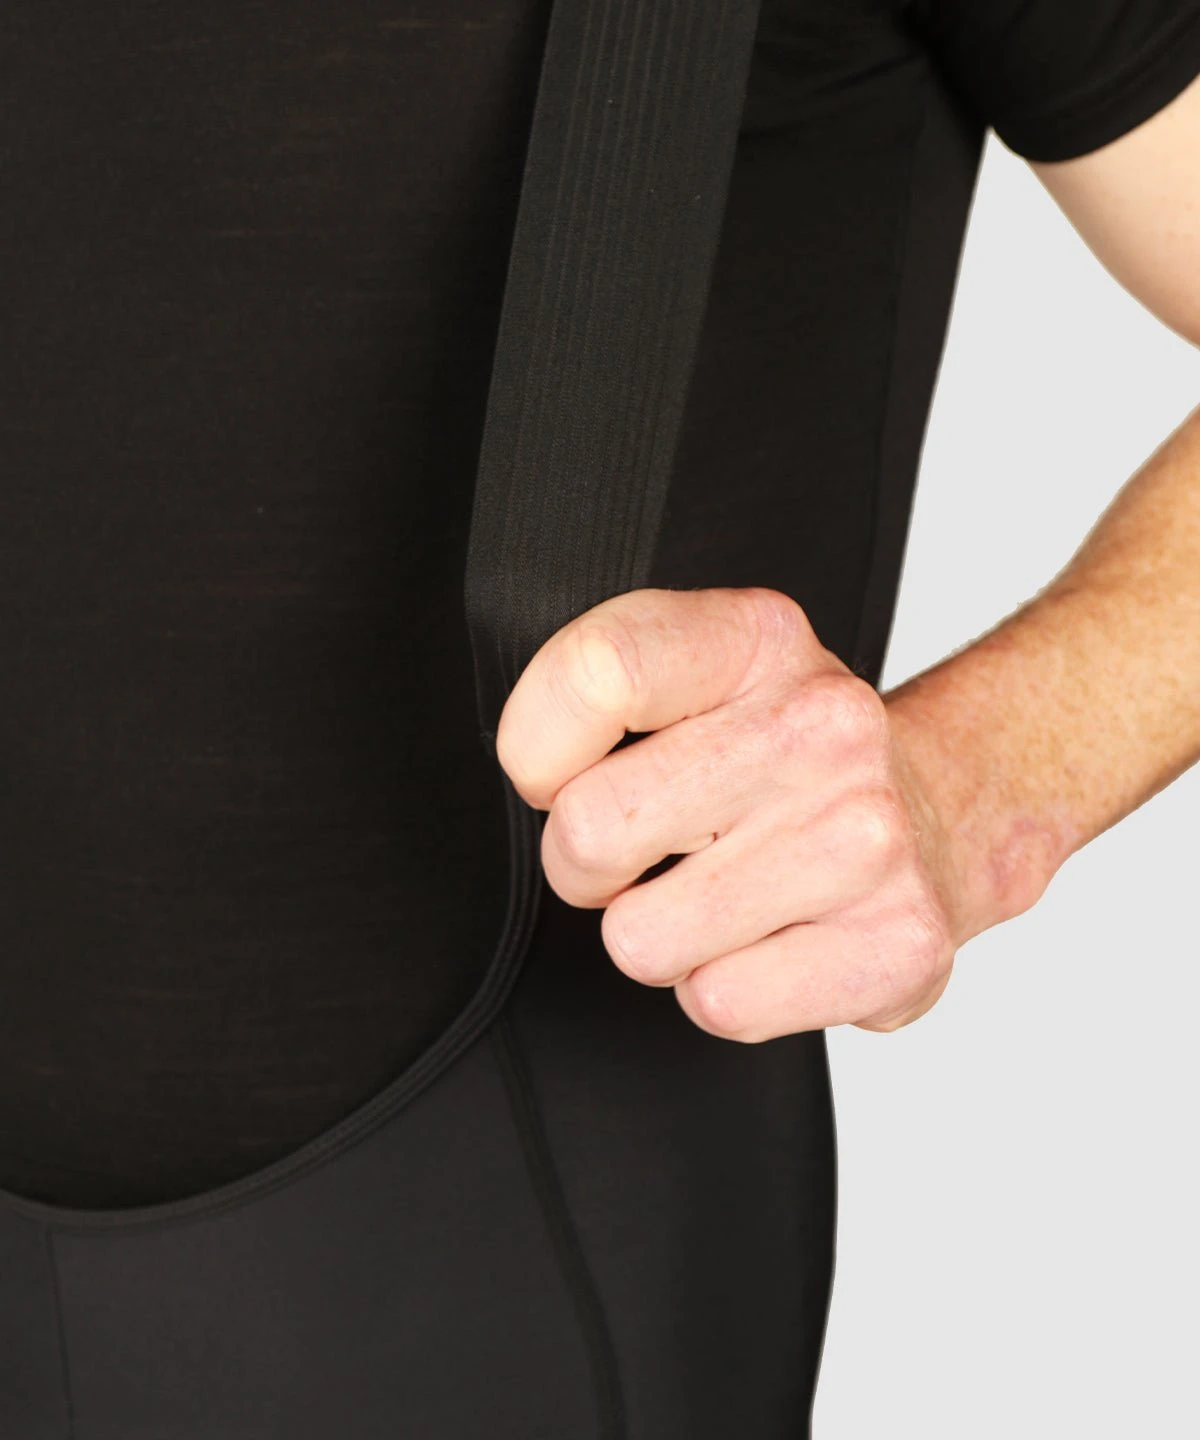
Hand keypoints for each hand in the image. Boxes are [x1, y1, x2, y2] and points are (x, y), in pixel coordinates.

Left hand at [495, 586, 964, 1038]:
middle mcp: (822, 728)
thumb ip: (604, 690)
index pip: (598, 671)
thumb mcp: (704, 670)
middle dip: (589, 864)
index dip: (539, 747)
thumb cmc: (790, 755)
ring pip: (641, 940)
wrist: (944, 815)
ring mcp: (867, 839)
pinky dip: (725, 988)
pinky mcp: (898, 945)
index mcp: (759, 639)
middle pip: (591, 830)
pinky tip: (769, 940)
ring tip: (720, 893)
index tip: (563, 772)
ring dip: (661, 934)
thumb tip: (537, 768)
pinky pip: (718, 1002)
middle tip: (648, 850)